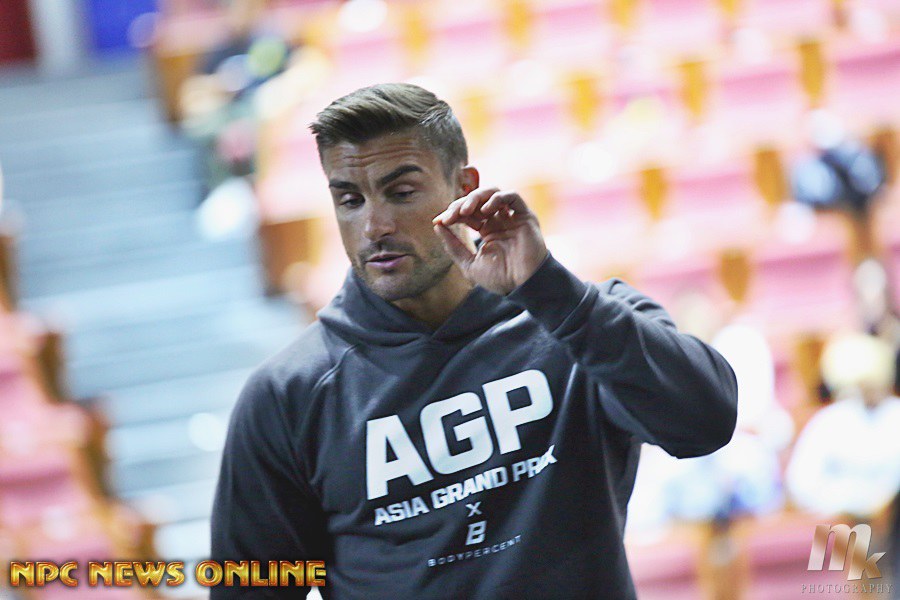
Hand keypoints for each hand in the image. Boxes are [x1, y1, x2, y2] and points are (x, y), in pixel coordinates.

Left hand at [432, 187, 547, 294]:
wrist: (524, 285)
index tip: (440, 221)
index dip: (452, 214)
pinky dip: (497, 198)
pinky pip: (512, 197)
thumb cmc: (500, 278)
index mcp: (487, 230)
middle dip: (461, 205)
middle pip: (477, 201)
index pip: (467, 213)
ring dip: (476, 197)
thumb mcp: (469, 264)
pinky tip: (485, 209)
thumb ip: (453, 246)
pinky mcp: (525, 216)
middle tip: (451, 216)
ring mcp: (512, 217)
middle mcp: (499, 221)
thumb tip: (437, 226)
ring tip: (465, 211)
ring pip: (492, 193)